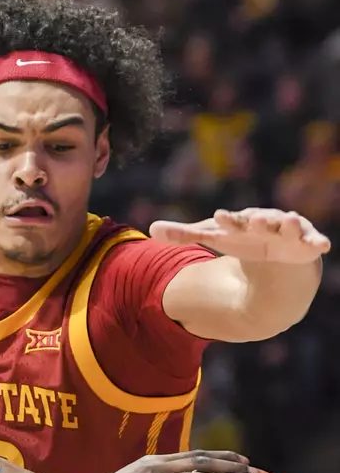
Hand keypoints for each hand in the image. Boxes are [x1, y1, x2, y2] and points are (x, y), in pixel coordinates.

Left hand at [150, 208, 330, 263]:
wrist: (277, 254)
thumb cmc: (244, 240)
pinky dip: (318, 242)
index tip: (219, 218)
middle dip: (259, 220)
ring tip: (291, 221)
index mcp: (243, 221)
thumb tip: (150, 230)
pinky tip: (323, 245)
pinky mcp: (307, 245)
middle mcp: (267, 223)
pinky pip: (314, 242)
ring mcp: (289, 233)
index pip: (232, 221)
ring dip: (291, 224)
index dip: (227, 220)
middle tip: (255, 220)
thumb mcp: (216, 238)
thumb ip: (184, 234)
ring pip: (290, 227)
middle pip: (262, 220)